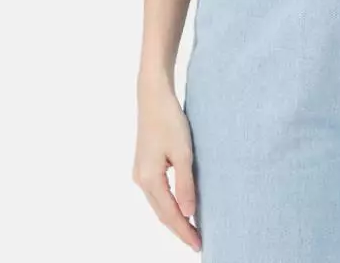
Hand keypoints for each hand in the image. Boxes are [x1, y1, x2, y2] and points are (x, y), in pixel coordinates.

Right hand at [132, 80, 200, 252]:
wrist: (153, 96)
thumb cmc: (169, 120)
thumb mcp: (183, 152)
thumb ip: (186, 184)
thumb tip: (189, 213)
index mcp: (149, 179)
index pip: (169, 214)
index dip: (184, 231)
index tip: (199, 244)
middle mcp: (140, 179)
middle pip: (161, 212)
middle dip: (179, 228)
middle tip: (198, 242)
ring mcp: (140, 172)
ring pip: (158, 204)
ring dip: (174, 217)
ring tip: (191, 228)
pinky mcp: (144, 164)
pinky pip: (157, 192)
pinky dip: (168, 203)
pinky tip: (180, 205)